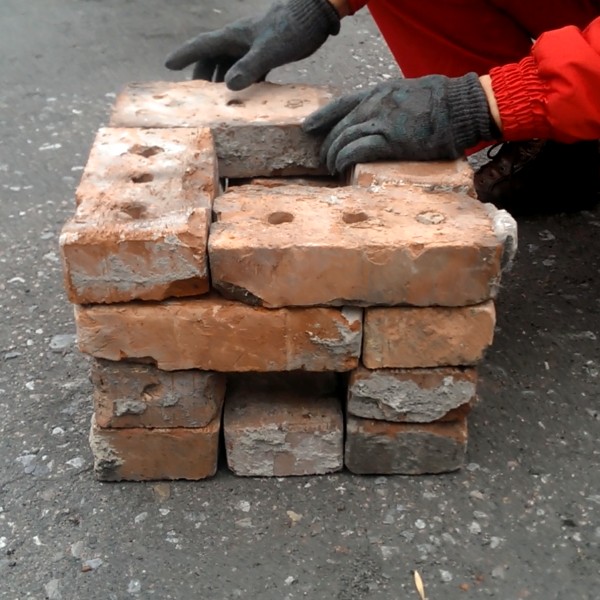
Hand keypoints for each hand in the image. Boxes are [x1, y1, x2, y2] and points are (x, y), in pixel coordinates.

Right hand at [165, 0, 340, 90]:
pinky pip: (248, 69)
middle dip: (202, 75)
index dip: (184, 56)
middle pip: (212, 58)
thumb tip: (229, 87)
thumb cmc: (292, 28)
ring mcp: (252, 46)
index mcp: (233, 37)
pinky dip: (243, 82)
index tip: (168, 65)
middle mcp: (239, 40)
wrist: (315, 15)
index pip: (202, 46)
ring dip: (222, 80)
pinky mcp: (267, 52)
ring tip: (217, 99)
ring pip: (229, 65)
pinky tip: (245, 96)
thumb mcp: (269, 51)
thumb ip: (249, 68)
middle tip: (195, 94)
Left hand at [302, 72, 498, 172]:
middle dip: (327, 143)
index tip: (307, 126)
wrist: (459, 107)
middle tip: (322, 158)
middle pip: (340, 125)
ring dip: (333, 155)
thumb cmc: (442, 102)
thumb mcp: (409, 93)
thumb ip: (391, 105)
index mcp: (379, 92)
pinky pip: (356, 150)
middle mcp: (375, 105)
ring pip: (344, 138)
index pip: (342, 103)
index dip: (322, 116)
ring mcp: (381, 122)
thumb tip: (385, 119)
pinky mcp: (389, 141)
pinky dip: (344, 159)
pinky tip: (340, 167)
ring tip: (330, 167)